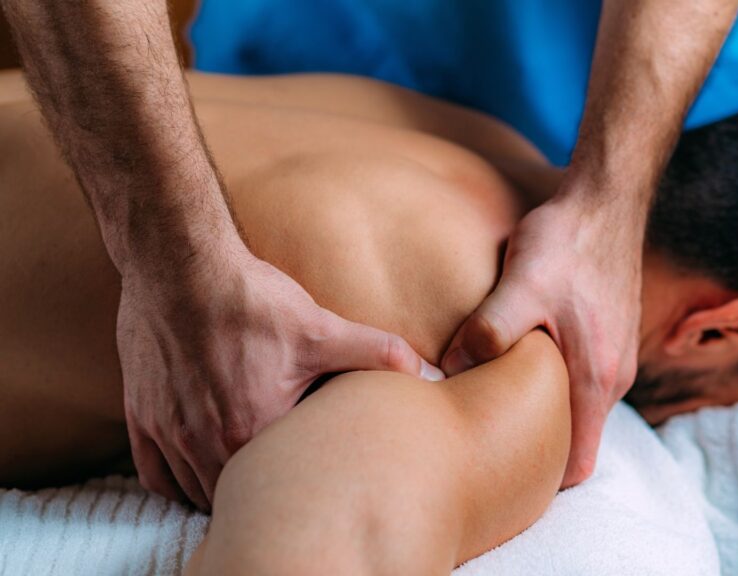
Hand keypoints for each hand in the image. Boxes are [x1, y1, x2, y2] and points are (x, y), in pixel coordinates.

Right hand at [119, 248, 441, 510]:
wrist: (182, 265)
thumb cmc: (251, 299)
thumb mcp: (321, 328)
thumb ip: (375, 353)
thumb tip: (425, 368)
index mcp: (253, 430)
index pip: (279, 483)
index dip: (297, 479)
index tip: (309, 470)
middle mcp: (205, 442)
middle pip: (233, 493)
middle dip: (257, 490)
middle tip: (280, 477)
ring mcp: (169, 432)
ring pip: (193, 490)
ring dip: (216, 489)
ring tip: (245, 474)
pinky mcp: (142, 416)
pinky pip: (154, 472)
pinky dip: (174, 479)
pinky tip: (195, 467)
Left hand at [442, 192, 642, 486]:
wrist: (607, 199)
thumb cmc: (568, 242)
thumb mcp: (523, 283)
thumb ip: (490, 330)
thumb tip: (454, 371)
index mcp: (596, 377)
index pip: (578, 462)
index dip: (545, 481)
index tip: (504, 482)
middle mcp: (613, 376)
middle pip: (576, 438)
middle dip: (536, 448)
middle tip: (484, 443)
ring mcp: (615, 355)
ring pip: (577, 406)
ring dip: (542, 411)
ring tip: (493, 403)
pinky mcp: (608, 334)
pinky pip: (580, 378)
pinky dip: (553, 383)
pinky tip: (517, 362)